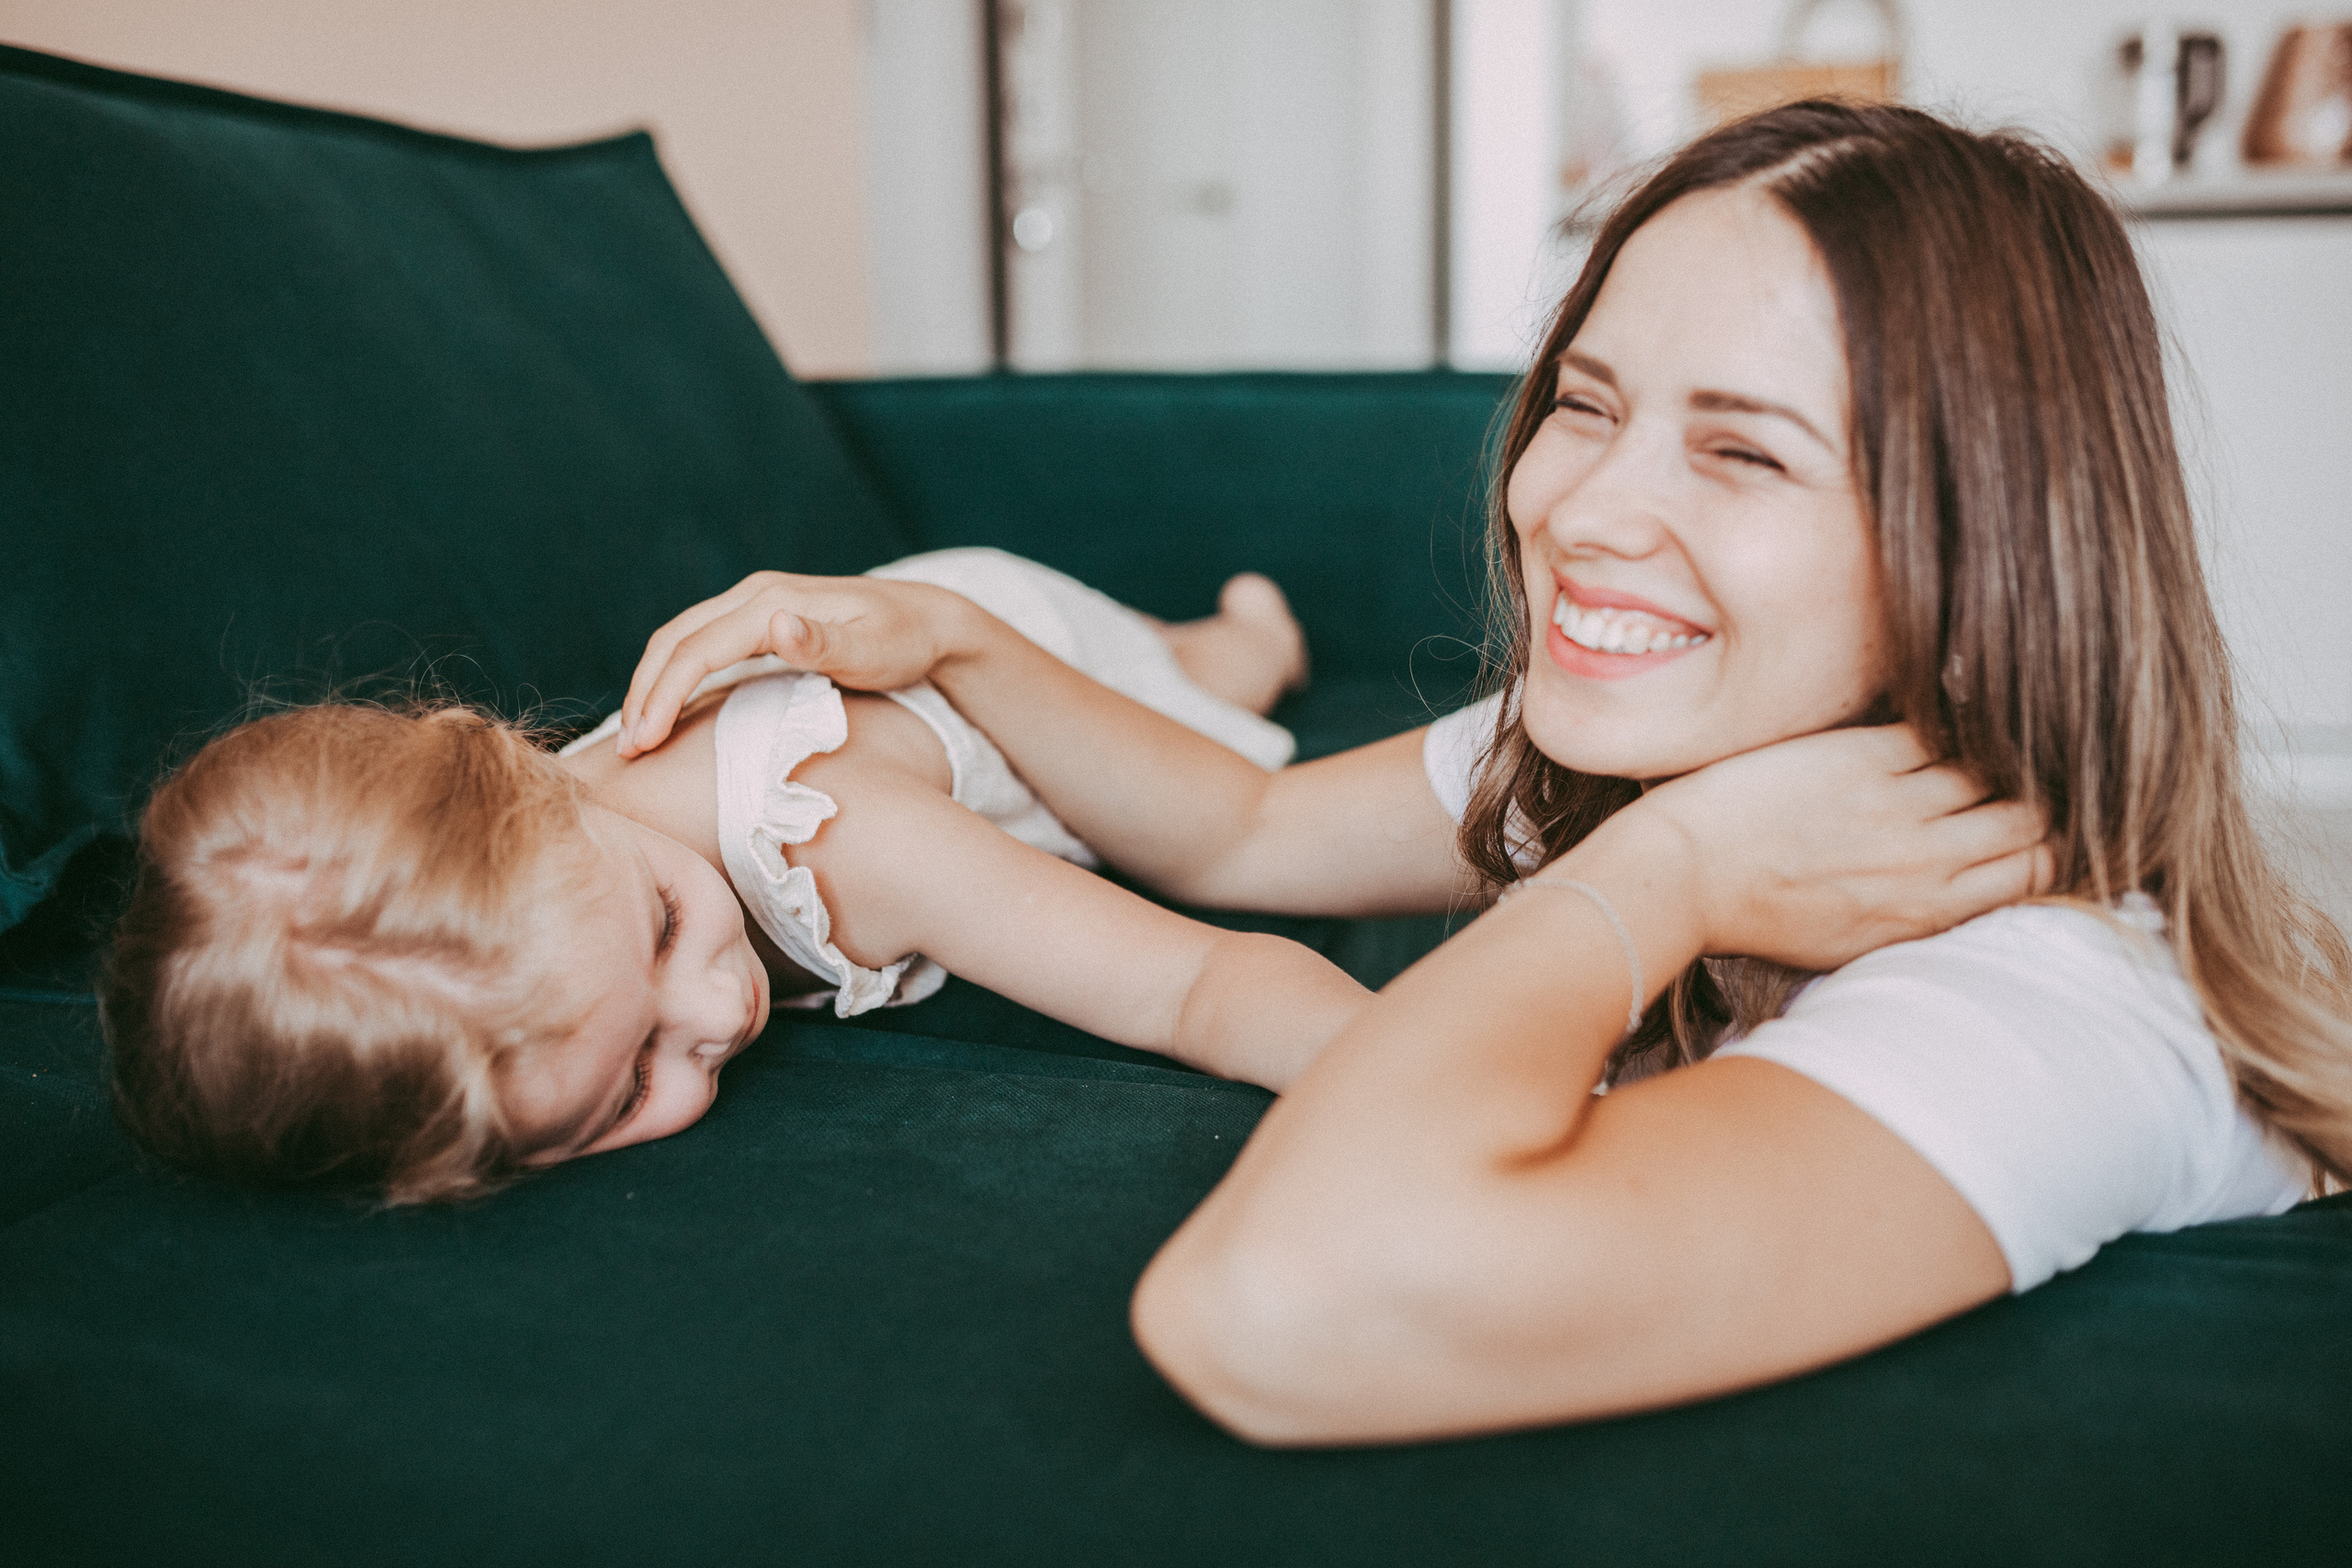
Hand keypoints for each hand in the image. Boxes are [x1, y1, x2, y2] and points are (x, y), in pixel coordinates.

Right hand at [616, 571, 982, 756]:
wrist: (928, 620)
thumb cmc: (903, 640)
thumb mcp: (871, 647)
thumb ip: (822, 642)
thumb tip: (777, 625)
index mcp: (770, 602)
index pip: (697, 649)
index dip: (665, 695)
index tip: (644, 741)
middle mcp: (755, 597)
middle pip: (675, 640)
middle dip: (644, 693)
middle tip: (627, 750)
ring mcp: (755, 607)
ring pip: (680, 641)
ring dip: (652, 685)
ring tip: (636, 738)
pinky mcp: (760, 624)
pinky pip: (700, 646)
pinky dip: (674, 677)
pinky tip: (667, 713)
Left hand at [1624, 724, 2050, 970]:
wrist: (1684, 877)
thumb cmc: (1756, 912)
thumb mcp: (1850, 940)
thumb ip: (1914, 915)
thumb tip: (1959, 889)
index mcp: (1925, 914)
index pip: (2032, 875)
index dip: (2050, 846)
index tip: (2044, 824)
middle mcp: (1924, 864)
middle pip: (2029, 823)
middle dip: (2038, 800)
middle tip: (2031, 773)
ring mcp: (1896, 809)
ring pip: (1995, 775)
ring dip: (1999, 757)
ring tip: (2000, 738)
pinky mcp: (1862, 760)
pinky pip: (1940, 735)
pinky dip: (1954, 726)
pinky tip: (1954, 713)